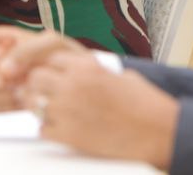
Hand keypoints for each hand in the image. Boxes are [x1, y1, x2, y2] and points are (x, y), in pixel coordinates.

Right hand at [0, 27, 87, 110]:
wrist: (81, 88)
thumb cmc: (68, 60)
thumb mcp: (53, 44)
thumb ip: (27, 49)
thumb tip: (3, 67)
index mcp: (3, 41)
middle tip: (1, 80)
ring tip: (21, 92)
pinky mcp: (4, 104)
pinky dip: (5, 106)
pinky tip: (22, 104)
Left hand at [21, 52, 177, 168]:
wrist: (160, 132)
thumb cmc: (145, 103)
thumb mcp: (118, 74)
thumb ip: (93, 70)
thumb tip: (78, 71)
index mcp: (86, 66)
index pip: (49, 58)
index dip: (51, 68)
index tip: (54, 76)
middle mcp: (74, 84)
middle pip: (35, 78)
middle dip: (38, 85)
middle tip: (47, 94)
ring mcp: (69, 109)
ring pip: (33, 103)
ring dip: (38, 107)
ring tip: (51, 112)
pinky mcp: (69, 135)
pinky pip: (42, 129)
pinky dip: (47, 130)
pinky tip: (59, 129)